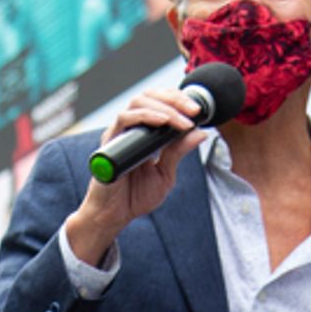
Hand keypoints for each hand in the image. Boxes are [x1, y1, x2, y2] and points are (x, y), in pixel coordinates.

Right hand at [65, 87, 209, 257]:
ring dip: (164, 107)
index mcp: (143, 132)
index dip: (179, 101)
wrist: (114, 215)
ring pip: (138, 102)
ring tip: (182, 121)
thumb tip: (201, 133)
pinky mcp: (110, 142)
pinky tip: (162, 122)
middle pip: (149, 96)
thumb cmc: (135, 195)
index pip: (160, 102)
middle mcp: (130, 128)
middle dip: (175, 99)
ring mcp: (119, 133)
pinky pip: (124, 119)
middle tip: (194, 110)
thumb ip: (178, 152)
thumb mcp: (165, 173)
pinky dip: (145, 116)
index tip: (198, 111)